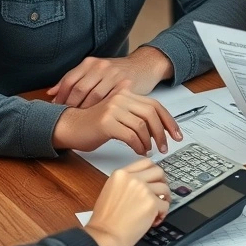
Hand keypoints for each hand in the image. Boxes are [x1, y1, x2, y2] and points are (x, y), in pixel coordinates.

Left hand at [48, 47, 170, 107]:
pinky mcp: (125, 84)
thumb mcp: (95, 72)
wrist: (143, 66)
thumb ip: (75, 80)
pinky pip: (109, 101)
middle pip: (79, 88)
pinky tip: (97, 118)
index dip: (61, 96)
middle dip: (70, 104)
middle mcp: (101, 66)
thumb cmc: (116, 73)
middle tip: (66, 116)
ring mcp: (114, 75)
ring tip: (80, 119)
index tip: (55, 108)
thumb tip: (51, 93)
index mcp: (90, 63)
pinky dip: (101, 111)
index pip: (69, 80)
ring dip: (85, 110)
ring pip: (93, 96)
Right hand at [52, 82, 182, 154]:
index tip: (176, 134)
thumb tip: (152, 114)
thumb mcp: (115, 113)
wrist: (69, 126)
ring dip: (149, 141)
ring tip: (149, 150)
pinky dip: (138, 146)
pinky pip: (130, 136)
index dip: (168, 120)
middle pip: (151, 114)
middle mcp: (120, 98)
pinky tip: (139, 151)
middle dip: (162, 132)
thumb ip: (132, 110)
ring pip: (142, 126)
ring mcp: (113, 109)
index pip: (155, 105)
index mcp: (125, 94)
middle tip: (165, 146)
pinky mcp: (106, 123)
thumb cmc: (92, 123)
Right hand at [84, 158, 170, 245]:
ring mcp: (143, 190)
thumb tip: (144, 185)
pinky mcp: (151, 204)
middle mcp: (133, 179)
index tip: (155, 178)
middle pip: (158, 172)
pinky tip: (155, 219)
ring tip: (158, 209)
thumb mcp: (110, 191)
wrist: (104, 235)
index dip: (153, 172)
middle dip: (162, 182)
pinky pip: (165, 205)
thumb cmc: (105, 219)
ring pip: (165, 188)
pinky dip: (163, 213)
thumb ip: (126, 183)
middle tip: (160, 192)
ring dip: (164, 199)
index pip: (145, 163)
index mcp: (121, 174)